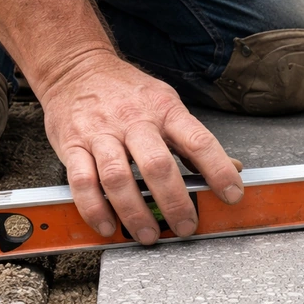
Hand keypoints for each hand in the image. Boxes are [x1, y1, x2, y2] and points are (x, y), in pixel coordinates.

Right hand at [36, 51, 242, 243]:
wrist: (74, 68)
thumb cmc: (126, 92)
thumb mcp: (166, 103)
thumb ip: (193, 138)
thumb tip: (233, 168)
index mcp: (164, 110)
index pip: (198, 141)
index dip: (218, 170)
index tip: (232, 195)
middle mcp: (133, 121)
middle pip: (157, 165)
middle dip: (175, 203)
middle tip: (186, 227)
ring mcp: (100, 133)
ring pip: (117, 178)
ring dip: (134, 213)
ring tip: (148, 235)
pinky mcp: (71, 145)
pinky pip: (82, 182)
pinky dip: (95, 209)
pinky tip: (107, 226)